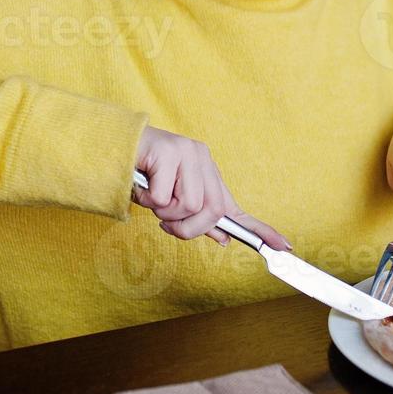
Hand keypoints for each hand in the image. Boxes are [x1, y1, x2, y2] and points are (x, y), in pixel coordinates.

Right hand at [131, 125, 290, 249]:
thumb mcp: (170, 200)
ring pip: (189, 206)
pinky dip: (146, 199)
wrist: (109, 146)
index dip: (260, 229)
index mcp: (205, 170)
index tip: (283, 247)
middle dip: (188, 228)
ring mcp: (187, 153)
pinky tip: (140, 184)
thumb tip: (223, 237)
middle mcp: (201, 158)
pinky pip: (163, 197)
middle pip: (212, 211)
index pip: (234, 206)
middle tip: (165, 224)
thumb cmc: (139, 174)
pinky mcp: (169, 152)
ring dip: (163, 212)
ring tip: (149, 196)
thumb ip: (196, 217)